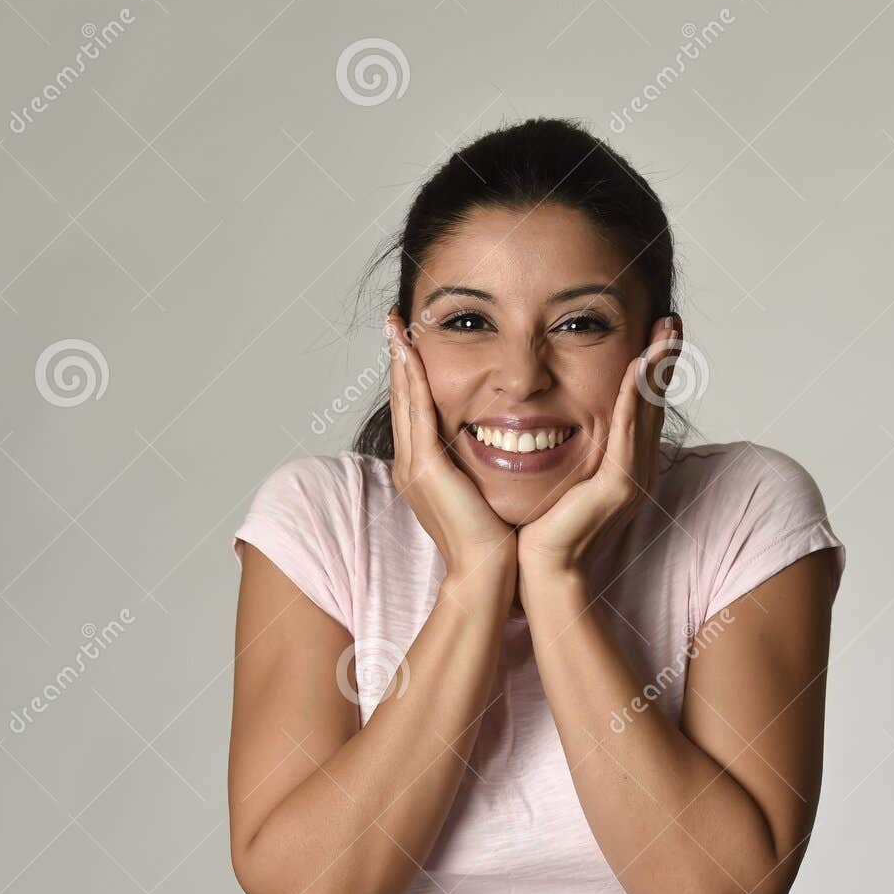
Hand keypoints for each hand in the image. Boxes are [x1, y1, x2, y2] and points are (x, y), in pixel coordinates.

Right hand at [386, 308, 517, 583]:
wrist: (487, 574)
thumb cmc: (493, 539)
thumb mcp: (482, 492)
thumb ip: (480, 468)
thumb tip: (498, 446)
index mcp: (423, 469)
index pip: (414, 410)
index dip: (409, 374)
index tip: (410, 342)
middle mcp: (411, 464)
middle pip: (401, 398)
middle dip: (397, 357)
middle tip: (395, 320)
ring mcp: (413, 466)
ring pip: (404, 399)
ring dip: (400, 358)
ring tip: (397, 325)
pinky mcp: (425, 468)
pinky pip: (417, 412)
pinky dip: (413, 380)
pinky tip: (411, 353)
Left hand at [516, 314, 675, 595]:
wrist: (541, 568)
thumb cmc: (543, 525)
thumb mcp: (562, 474)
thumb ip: (570, 447)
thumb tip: (552, 417)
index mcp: (627, 466)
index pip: (642, 407)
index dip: (652, 370)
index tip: (657, 332)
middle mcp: (638, 469)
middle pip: (654, 403)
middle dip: (664, 360)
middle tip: (671, 319)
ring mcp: (633, 478)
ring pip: (647, 412)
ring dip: (656, 369)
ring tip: (664, 332)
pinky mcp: (620, 486)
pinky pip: (627, 433)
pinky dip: (631, 398)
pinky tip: (636, 369)